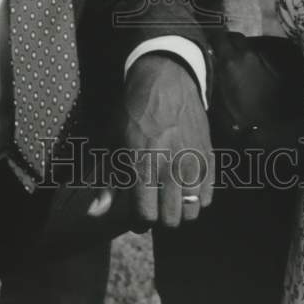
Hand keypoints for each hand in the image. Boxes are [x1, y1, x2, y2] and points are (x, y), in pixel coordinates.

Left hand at [121, 54, 213, 227]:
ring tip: (171, 198)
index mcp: (142, 167)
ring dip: (180, 210)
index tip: (137, 215)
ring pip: (192, 211)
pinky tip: (186, 187)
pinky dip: (198, 198)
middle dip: (160, 218)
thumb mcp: (111, 143)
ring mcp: (192, 163)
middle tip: (155, 206)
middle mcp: (170, 168)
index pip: (145, 217)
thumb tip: (95, 212)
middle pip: (171, 219)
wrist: (165, 81)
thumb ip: (106, 181)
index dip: (139, 222)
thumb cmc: (132, 113)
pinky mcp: (208, 156)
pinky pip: (208, 195)